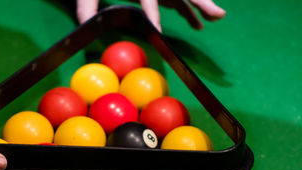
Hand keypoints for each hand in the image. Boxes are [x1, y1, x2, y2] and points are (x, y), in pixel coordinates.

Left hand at [76, 0, 225, 30]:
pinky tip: (198, 23)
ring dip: (201, 6)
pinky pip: (178, 0)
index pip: (148, 0)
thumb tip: (84, 28)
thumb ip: (86, 6)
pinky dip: (188, 11)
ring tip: (218, 17)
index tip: (157, 32)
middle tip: (218, 14)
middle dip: (199, 2)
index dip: (152, 16)